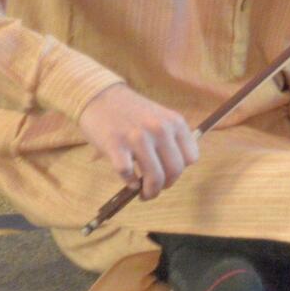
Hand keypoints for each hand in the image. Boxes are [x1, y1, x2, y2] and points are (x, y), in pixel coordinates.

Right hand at [79, 86, 199, 200]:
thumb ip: (169, 139)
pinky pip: (128, 174)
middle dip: (166, 186)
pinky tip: (129, 181)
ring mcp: (138, 137)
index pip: (191, 158)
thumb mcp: (158, 117)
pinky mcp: (116, 145)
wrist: (98, 96)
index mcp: (175, 122)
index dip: (180, 171)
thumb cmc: (129, 111)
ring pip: (155, 177)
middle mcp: (160, 129)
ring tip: (144, 194)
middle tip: (155, 190)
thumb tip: (174, 172)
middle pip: (175, 171)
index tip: (169, 175)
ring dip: (150, 192)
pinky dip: (130, 182)